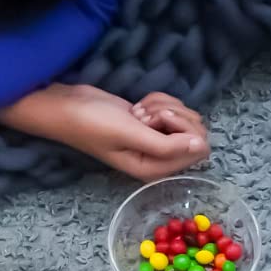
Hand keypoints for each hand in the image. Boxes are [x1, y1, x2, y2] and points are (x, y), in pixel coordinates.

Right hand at [50, 85, 209, 180]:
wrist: (69, 107)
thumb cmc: (93, 125)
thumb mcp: (129, 135)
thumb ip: (166, 145)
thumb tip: (200, 146)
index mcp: (153, 169)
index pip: (197, 149)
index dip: (184, 129)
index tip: (156, 121)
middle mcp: (158, 157)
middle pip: (195, 132)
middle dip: (174, 115)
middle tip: (145, 116)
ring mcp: (155, 139)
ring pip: (185, 117)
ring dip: (164, 106)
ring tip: (136, 112)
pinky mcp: (151, 123)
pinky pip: (173, 108)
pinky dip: (157, 101)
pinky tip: (136, 107)